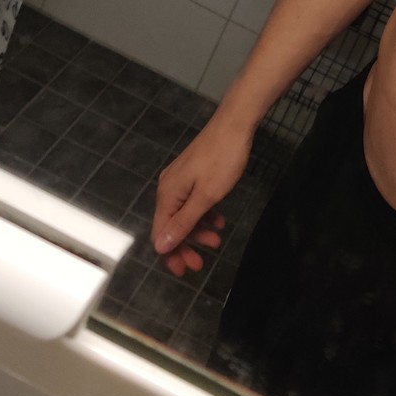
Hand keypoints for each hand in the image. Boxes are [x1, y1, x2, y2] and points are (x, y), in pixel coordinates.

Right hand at [151, 117, 252, 276]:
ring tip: (216, 241)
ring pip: (185, 213)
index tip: (184, 272)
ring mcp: (182, 179)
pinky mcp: (194, 173)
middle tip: (202, 262)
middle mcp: (169, 187)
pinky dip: (204, 213)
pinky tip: (218, 221)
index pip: (162, 233)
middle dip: (186, 246)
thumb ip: (183, 223)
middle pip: (172, 225)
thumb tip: (159, 246)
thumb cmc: (222, 160)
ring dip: (198, 230)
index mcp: (168, 194)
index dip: (171, 255)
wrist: (235, 124)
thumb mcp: (205, 197)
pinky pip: (194, 200)